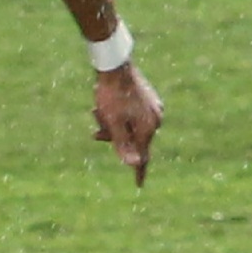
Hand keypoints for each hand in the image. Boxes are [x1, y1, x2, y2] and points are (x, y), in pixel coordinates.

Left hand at [92, 62, 162, 186]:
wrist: (115, 66)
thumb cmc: (111, 96)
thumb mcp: (112, 123)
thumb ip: (121, 144)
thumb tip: (133, 165)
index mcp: (148, 128)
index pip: (143, 157)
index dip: (138, 172)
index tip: (138, 186)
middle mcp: (156, 119)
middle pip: (133, 140)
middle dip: (113, 139)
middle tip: (95, 132)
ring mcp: (154, 108)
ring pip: (130, 127)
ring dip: (112, 126)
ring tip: (96, 113)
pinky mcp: (149, 100)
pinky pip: (133, 117)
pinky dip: (118, 117)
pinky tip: (104, 107)